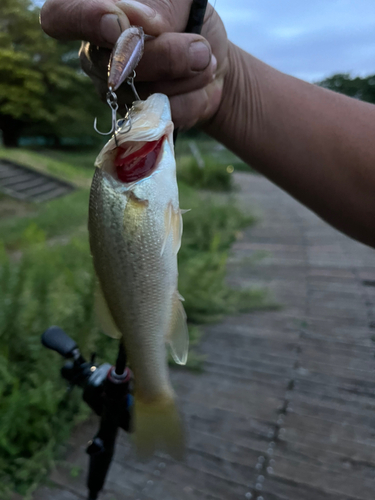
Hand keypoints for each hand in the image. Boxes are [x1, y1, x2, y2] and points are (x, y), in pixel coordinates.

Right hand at [40, 0, 228, 128]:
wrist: (212, 59)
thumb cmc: (187, 20)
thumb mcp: (178, 0)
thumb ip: (157, 6)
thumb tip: (138, 23)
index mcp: (96, 15)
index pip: (60, 16)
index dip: (85, 21)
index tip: (118, 24)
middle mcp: (98, 58)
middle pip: (118, 65)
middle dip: (168, 56)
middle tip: (198, 46)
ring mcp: (116, 94)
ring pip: (148, 94)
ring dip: (188, 77)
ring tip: (201, 61)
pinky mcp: (139, 122)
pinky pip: (167, 117)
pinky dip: (194, 100)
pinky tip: (195, 87)